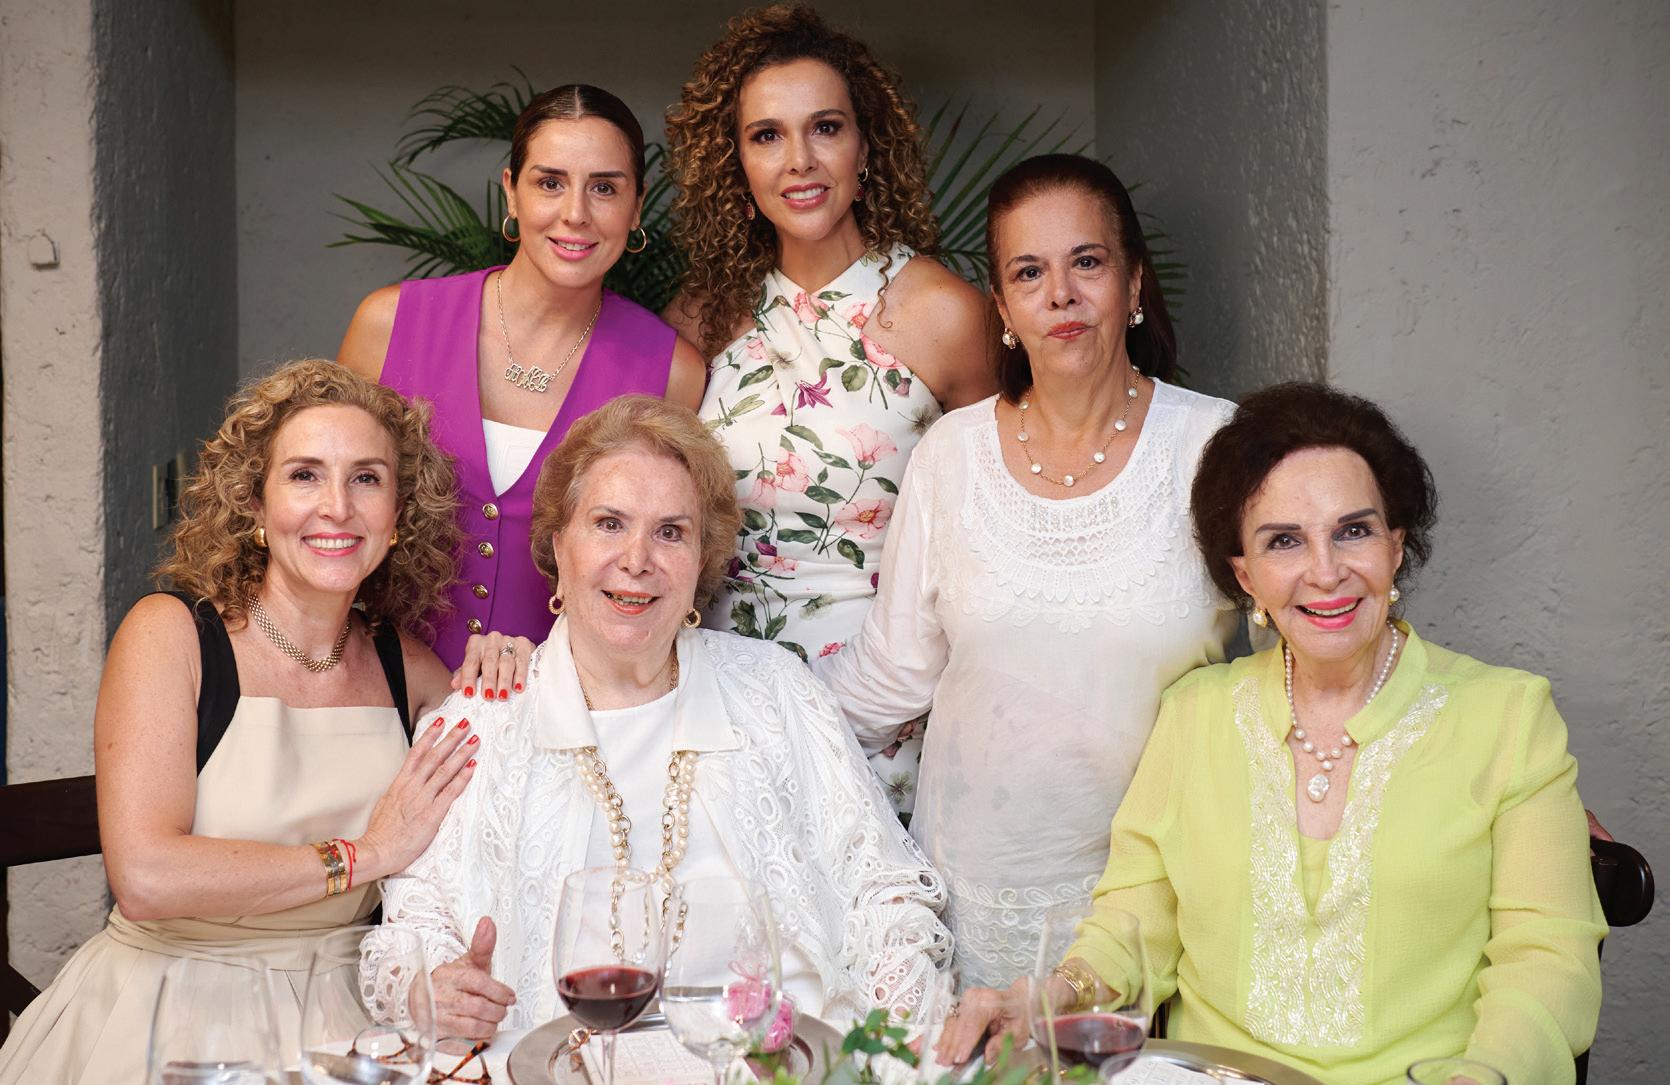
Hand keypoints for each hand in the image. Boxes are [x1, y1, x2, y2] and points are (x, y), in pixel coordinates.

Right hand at [355, 717, 475, 879]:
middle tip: (466, 724)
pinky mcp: (433, 815)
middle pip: (435, 756)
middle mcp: (413, 787)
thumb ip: (399, 789)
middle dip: (451, 738)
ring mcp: (423, 799)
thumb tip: (407, 781)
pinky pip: (451, 792)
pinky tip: (472, 767)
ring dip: (462, 754)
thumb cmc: (380, 831)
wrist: (376, 851)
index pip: (417, 753)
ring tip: (474, 740)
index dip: (430, 736)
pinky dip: (463, 778)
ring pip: (445, 770)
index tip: (441, 721)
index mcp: (400, 783)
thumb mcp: (386, 803)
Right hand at [431, 917, 516, 1039]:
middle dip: (497, 1010)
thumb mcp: (468, 962)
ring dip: (490, 1025)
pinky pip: (463, 1040)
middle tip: (502, 1010)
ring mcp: (438, 1016)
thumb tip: (488, 922)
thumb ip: (482, 945)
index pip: (481, 983)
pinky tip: (481, 1030)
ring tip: (493, 1019)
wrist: (422, 998)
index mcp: (452, 975)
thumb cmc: (451, 981)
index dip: (500, 992)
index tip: (510, 997)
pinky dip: (478, 1037)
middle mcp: (443, 995)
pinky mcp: (437, 1034)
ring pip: (473, 1025)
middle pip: (479, 1007)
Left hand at [452, 632, 533, 701]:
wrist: (512, 649)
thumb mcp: (476, 667)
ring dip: (504, 681)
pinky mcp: (524, 644)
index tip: (469, 694)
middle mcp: (492, 639)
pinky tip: (518, 687)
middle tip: (488, 697)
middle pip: (489, 661)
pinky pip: (522, 661)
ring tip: (503, 696)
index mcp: (476, 643)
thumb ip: (465, 675)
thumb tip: (455, 685)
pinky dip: (520, 675)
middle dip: (488, 680)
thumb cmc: (489, 662)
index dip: (469, 678)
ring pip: (506, 662)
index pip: (471, 661)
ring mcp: (509, 640)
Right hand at [934, 977, 1031, 1065]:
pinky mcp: (958, 1010)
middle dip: (950, 1045)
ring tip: (933, 1057)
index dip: (965, 1041)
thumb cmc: (1019, 1015)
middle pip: (958, 1024)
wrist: (1018, 1001)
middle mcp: (973, 998)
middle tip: (944, 1062)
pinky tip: (919, 1045)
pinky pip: (946, 1024)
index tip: (959, 1057)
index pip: (974, 1022)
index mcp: (989, 1000)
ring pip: (950, 1025)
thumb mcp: (1018, 1032)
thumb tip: (988, 1057)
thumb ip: (1002, 1043)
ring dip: (941, 1043)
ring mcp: (963, 1003)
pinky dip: (934, 1036)